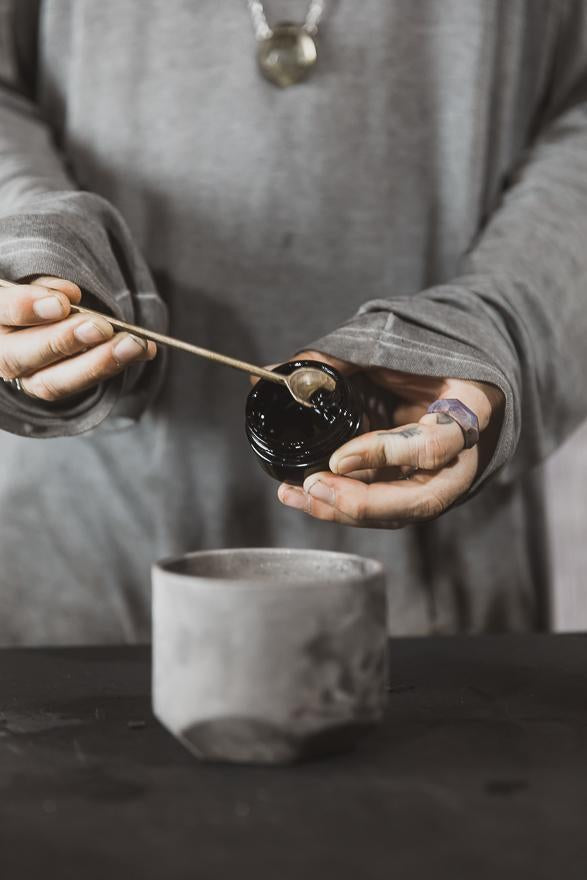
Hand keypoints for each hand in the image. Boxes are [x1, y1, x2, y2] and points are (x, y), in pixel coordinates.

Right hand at [0, 276, 155, 400]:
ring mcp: (24, 377)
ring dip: (96, 362)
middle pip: (19, 357)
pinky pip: (79, 386)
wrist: (42, 318)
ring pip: (51, 382)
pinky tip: (143, 350)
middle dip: (64, 341)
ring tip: (132, 344)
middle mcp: (0, 352)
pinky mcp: (50, 388)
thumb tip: (69, 296)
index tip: (61, 304)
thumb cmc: (37, 293)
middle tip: (101, 327)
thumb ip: (47, 287)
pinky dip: (112, 366)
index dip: (25, 308)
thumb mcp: (38, 282)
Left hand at [277, 350, 503, 527]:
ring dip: (343, 509)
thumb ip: (336, 362)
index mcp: (471, 408)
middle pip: (421, 500)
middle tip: (314, 485)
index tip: (339, 457)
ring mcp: (441, 479)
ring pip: (398, 512)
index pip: (437, 444)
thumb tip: (269, 374)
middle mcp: (463, 456)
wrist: (452, 375)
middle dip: (362, 502)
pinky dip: (341, 504)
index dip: (387, 455)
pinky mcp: (415, 489)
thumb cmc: (426, 358)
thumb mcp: (389, 347)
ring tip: (295, 493)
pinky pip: (382, 507)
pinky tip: (304, 494)